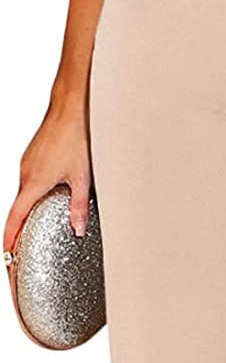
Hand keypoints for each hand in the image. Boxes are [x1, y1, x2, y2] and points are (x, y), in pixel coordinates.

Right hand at [3, 94, 91, 254]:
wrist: (69, 110)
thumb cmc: (75, 137)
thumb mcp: (81, 177)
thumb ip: (78, 206)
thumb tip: (78, 228)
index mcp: (33, 183)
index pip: (15, 218)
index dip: (10, 239)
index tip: (8, 253)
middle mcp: (25, 174)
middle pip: (17, 208)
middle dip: (18, 228)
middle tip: (22, 246)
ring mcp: (26, 164)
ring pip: (23, 194)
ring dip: (27, 209)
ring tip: (36, 224)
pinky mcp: (31, 157)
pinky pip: (28, 181)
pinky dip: (32, 194)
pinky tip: (46, 196)